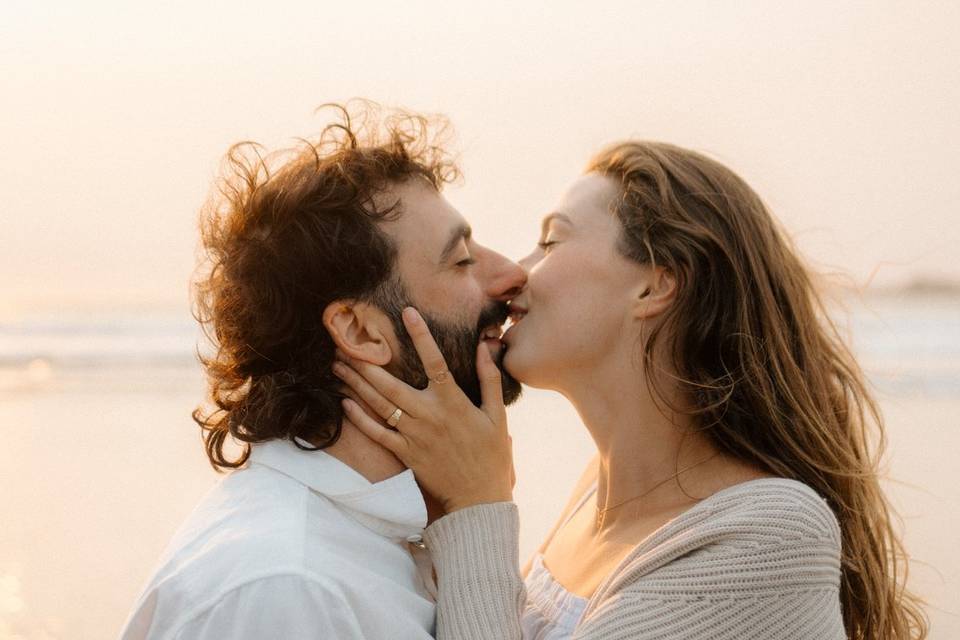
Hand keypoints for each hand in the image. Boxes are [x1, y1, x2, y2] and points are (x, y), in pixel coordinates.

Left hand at [332, 307, 513, 513]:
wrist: (478, 498)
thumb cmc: (491, 454)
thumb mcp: (498, 415)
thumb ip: (489, 378)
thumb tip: (484, 346)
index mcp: (453, 402)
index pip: (434, 361)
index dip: (421, 336)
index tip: (408, 313)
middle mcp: (429, 415)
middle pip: (391, 383)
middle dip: (366, 363)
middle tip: (344, 344)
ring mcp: (414, 435)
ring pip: (380, 405)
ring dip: (356, 384)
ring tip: (338, 367)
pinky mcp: (405, 454)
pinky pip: (377, 433)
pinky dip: (359, 419)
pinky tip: (345, 404)